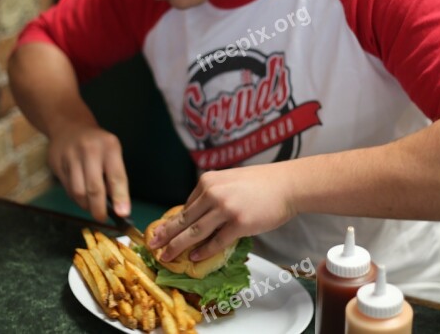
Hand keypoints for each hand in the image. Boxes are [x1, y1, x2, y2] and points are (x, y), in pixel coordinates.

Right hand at [48, 121, 129, 221]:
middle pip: (94, 187)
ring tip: (92, 207)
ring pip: (78, 191)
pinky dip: (76, 197)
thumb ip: (114, 176)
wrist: (69, 126)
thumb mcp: (112, 152)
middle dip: (99, 208)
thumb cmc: (97, 144)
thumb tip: (118, 206)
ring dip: (86, 205)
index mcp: (110, 146)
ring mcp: (71, 156)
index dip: (120, 197)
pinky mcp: (57, 163)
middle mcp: (90, 150)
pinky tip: (81, 196)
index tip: (123, 214)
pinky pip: (67, 188)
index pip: (116, 176)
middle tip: (102, 218)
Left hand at [148, 164, 297, 261]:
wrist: (287, 184)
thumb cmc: (262, 183)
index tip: (163, 232)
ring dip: (178, 247)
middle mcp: (213, 193)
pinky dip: (204, 251)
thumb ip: (213, 195)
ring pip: (195, 232)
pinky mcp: (238, 223)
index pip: (186, 206)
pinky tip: (195, 258)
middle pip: (184, 219)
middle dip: (165, 235)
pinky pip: (216, 241)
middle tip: (152, 246)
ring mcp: (225, 209)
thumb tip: (199, 216)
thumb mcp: (230, 180)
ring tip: (166, 257)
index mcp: (208, 181)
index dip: (173, 222)